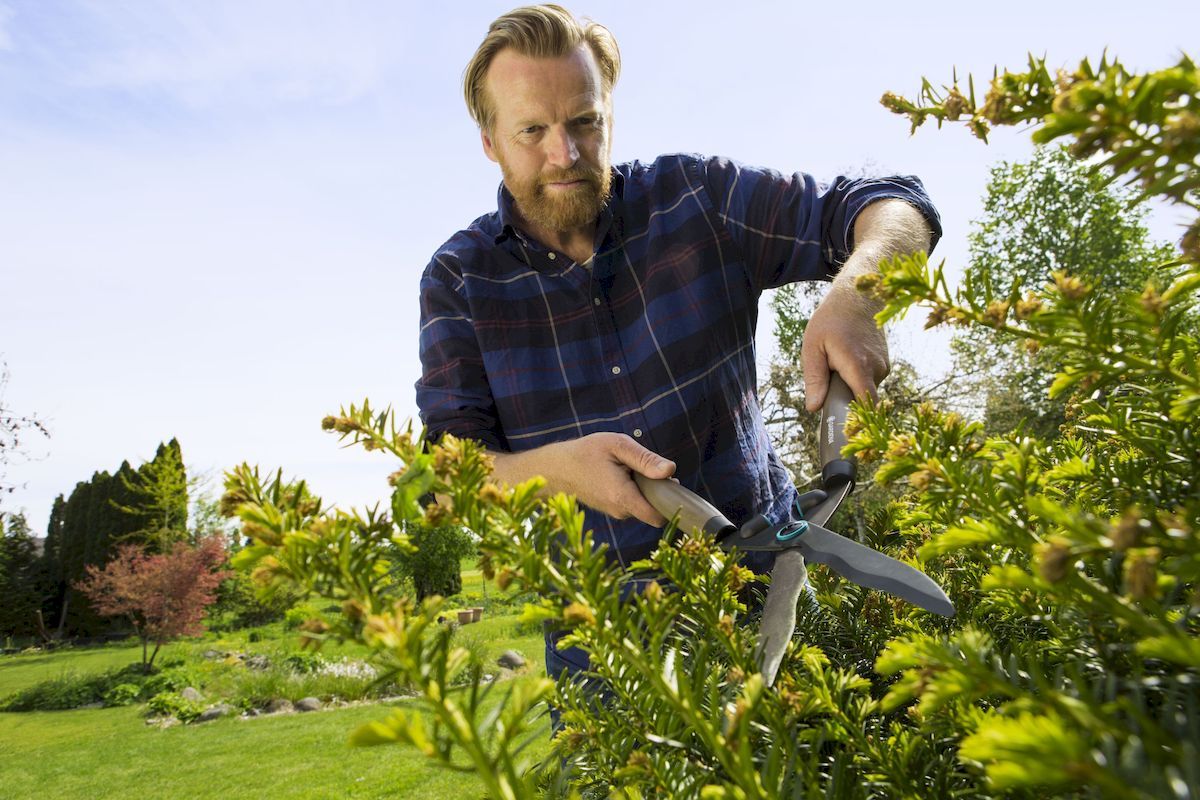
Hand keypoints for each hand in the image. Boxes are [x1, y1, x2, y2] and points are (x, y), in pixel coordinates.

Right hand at [490, 432, 675, 526]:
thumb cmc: (586, 453)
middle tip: (645, 467)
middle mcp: (619, 511)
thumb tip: (671, 471)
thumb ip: (645, 459)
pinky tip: (620, 474)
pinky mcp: (611, 509)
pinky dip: (634, 489)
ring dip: (644, 488)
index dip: (671, 503)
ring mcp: (614, 512)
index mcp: (623, 497)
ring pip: (643, 504)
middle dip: (658, 490)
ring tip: (626, 468)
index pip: (659, 516)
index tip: (673, 484)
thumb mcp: (618, 446)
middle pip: (654, 507)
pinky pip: (632, 502)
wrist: (555, 468)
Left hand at [802, 277, 888, 410]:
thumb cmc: (831, 319)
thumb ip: (814, 379)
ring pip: (864, 389)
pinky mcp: (885, 363)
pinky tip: (848, 358)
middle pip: (861, 401)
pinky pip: (868, 379)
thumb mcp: (813, 347)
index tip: (846, 430)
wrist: (858, 295)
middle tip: (829, 379)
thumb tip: (814, 408)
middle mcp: (877, 369)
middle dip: (844, 397)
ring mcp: (884, 365)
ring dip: (849, 384)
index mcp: (859, 367)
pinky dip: (857, 375)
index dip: (858, 421)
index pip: (867, 407)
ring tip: (837, 361)